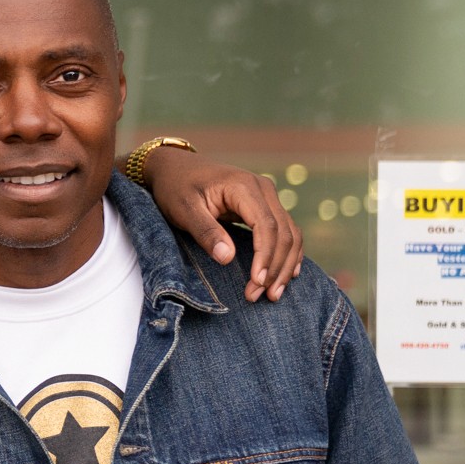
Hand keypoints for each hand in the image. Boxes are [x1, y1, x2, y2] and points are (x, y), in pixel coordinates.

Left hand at [141, 146, 303, 301]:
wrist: (174, 167)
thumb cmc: (175, 187)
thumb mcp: (184, 209)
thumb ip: (206, 231)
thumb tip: (227, 257)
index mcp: (244, 187)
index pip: (267, 226)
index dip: (265, 257)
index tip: (256, 283)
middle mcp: (263, 188)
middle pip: (284, 233)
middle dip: (275, 268)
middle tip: (261, 296)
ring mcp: (267, 195)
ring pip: (290, 233)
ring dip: (285, 265)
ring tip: (273, 293)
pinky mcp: (265, 205)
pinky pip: (286, 230)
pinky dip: (288, 253)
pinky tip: (286, 274)